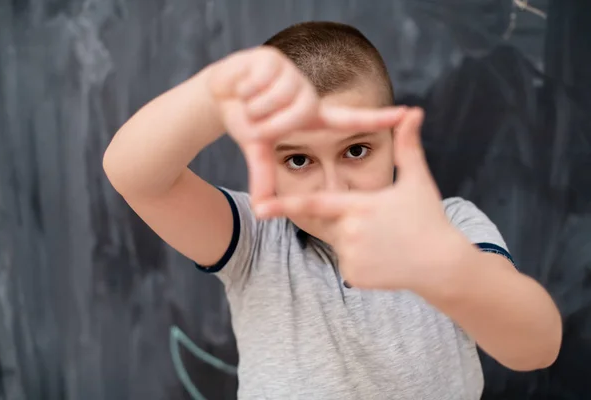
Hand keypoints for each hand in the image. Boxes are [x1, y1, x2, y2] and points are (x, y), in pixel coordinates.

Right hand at [208, 46, 405, 204]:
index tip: (411, 114)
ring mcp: (292, 74)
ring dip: (252, 106)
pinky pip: (259, 83)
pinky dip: (243, 88)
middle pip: (292, 117)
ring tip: (250, 100)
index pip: (351, 119)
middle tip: (256, 117)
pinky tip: (243, 83)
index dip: (380, 117)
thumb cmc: (245, 120)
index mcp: (311, 115)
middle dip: (265, 123)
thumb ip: (263, 177)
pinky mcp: (273, 58)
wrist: (219, 94)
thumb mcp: (257, 149)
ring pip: (274, 101)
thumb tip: (262, 211)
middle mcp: (307, 94)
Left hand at [256, 108, 468, 291]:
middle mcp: (349, 232)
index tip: (258, 206)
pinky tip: (385, 258)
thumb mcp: (417, 180)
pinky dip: (361, 260)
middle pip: (332, 221)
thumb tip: (414, 111)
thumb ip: (408, 146)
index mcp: (359, 205)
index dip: (284, 204)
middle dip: (349, 220)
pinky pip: (347, 263)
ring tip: (387, 241)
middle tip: (381, 225)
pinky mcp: (353, 276)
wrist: (443, 264)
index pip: (314, 203)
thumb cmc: (429, 219)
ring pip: (339, 243)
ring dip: (356, 239)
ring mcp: (350, 256)